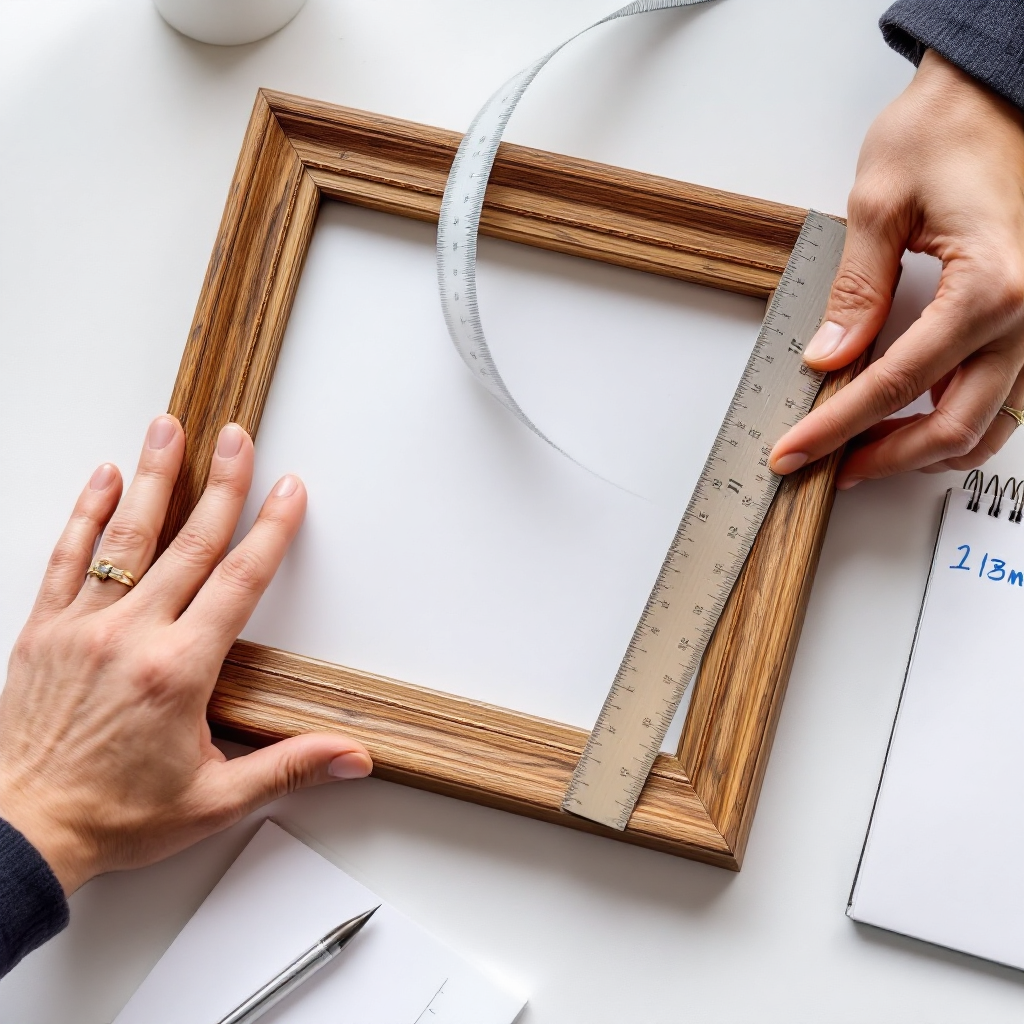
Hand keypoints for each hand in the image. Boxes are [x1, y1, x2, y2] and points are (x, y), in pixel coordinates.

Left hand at [0, 416, 371, 894]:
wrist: (22, 831)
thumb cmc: (113, 816)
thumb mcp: (214, 800)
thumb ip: (289, 766)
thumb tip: (352, 756)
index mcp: (179, 671)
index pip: (239, 582)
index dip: (271, 531)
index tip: (289, 492)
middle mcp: (132, 636)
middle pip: (190, 543)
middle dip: (221, 484)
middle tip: (238, 438)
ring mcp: (83, 627)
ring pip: (127, 537)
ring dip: (153, 478)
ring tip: (167, 429)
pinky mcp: (43, 630)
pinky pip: (68, 558)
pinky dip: (85, 514)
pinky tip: (101, 478)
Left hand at [770, 50, 1023, 487]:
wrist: (998, 92)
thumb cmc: (949, 127)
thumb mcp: (881, 202)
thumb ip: (856, 290)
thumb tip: (830, 355)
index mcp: (991, 287)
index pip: (898, 385)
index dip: (836, 426)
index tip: (793, 450)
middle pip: (954, 428)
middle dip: (884, 457)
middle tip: (826, 466)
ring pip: (989, 426)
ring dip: (924, 451)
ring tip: (862, 452)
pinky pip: (1005, 399)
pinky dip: (957, 423)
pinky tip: (911, 423)